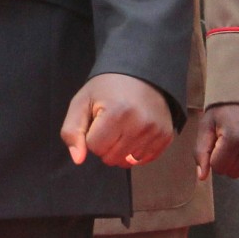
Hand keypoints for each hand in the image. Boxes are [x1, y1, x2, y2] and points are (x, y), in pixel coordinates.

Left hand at [60, 73, 174, 168]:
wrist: (140, 75)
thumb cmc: (106, 89)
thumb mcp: (81, 102)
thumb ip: (72, 131)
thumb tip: (78, 160)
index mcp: (116, 113)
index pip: (94, 147)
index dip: (90, 135)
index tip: (97, 121)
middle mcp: (139, 124)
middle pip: (110, 157)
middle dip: (104, 145)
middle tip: (109, 125)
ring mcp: (155, 132)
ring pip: (127, 162)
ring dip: (119, 150)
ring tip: (122, 128)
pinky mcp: (166, 137)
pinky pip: (144, 160)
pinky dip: (135, 153)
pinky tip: (134, 135)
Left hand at [195, 102, 238, 179]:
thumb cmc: (225, 108)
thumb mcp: (206, 124)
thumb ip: (201, 151)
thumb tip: (202, 177)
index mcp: (234, 137)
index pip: (219, 167)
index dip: (213, 158)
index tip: (215, 143)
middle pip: (233, 172)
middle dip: (225, 160)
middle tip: (225, 141)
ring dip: (238, 159)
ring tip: (238, 138)